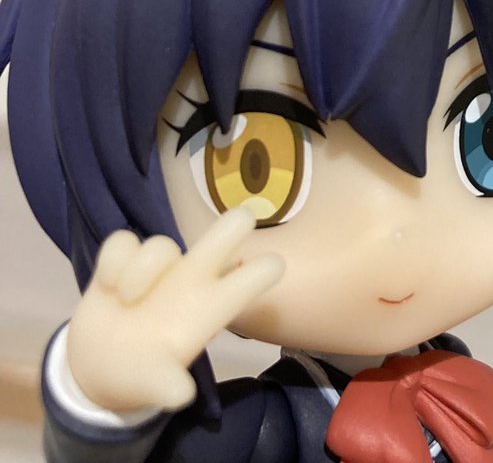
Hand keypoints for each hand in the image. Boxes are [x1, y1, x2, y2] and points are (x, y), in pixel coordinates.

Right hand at [66, 209, 283, 412]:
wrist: (101, 368)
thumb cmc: (145, 370)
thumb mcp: (155, 382)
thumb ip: (167, 385)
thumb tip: (180, 396)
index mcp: (217, 303)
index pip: (260, 275)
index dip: (265, 269)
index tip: (259, 270)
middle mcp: (195, 277)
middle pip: (231, 229)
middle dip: (235, 223)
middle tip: (220, 238)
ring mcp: (160, 266)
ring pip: (162, 244)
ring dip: (143, 268)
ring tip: (127, 299)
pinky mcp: (124, 260)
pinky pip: (123, 241)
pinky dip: (114, 260)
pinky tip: (107, 287)